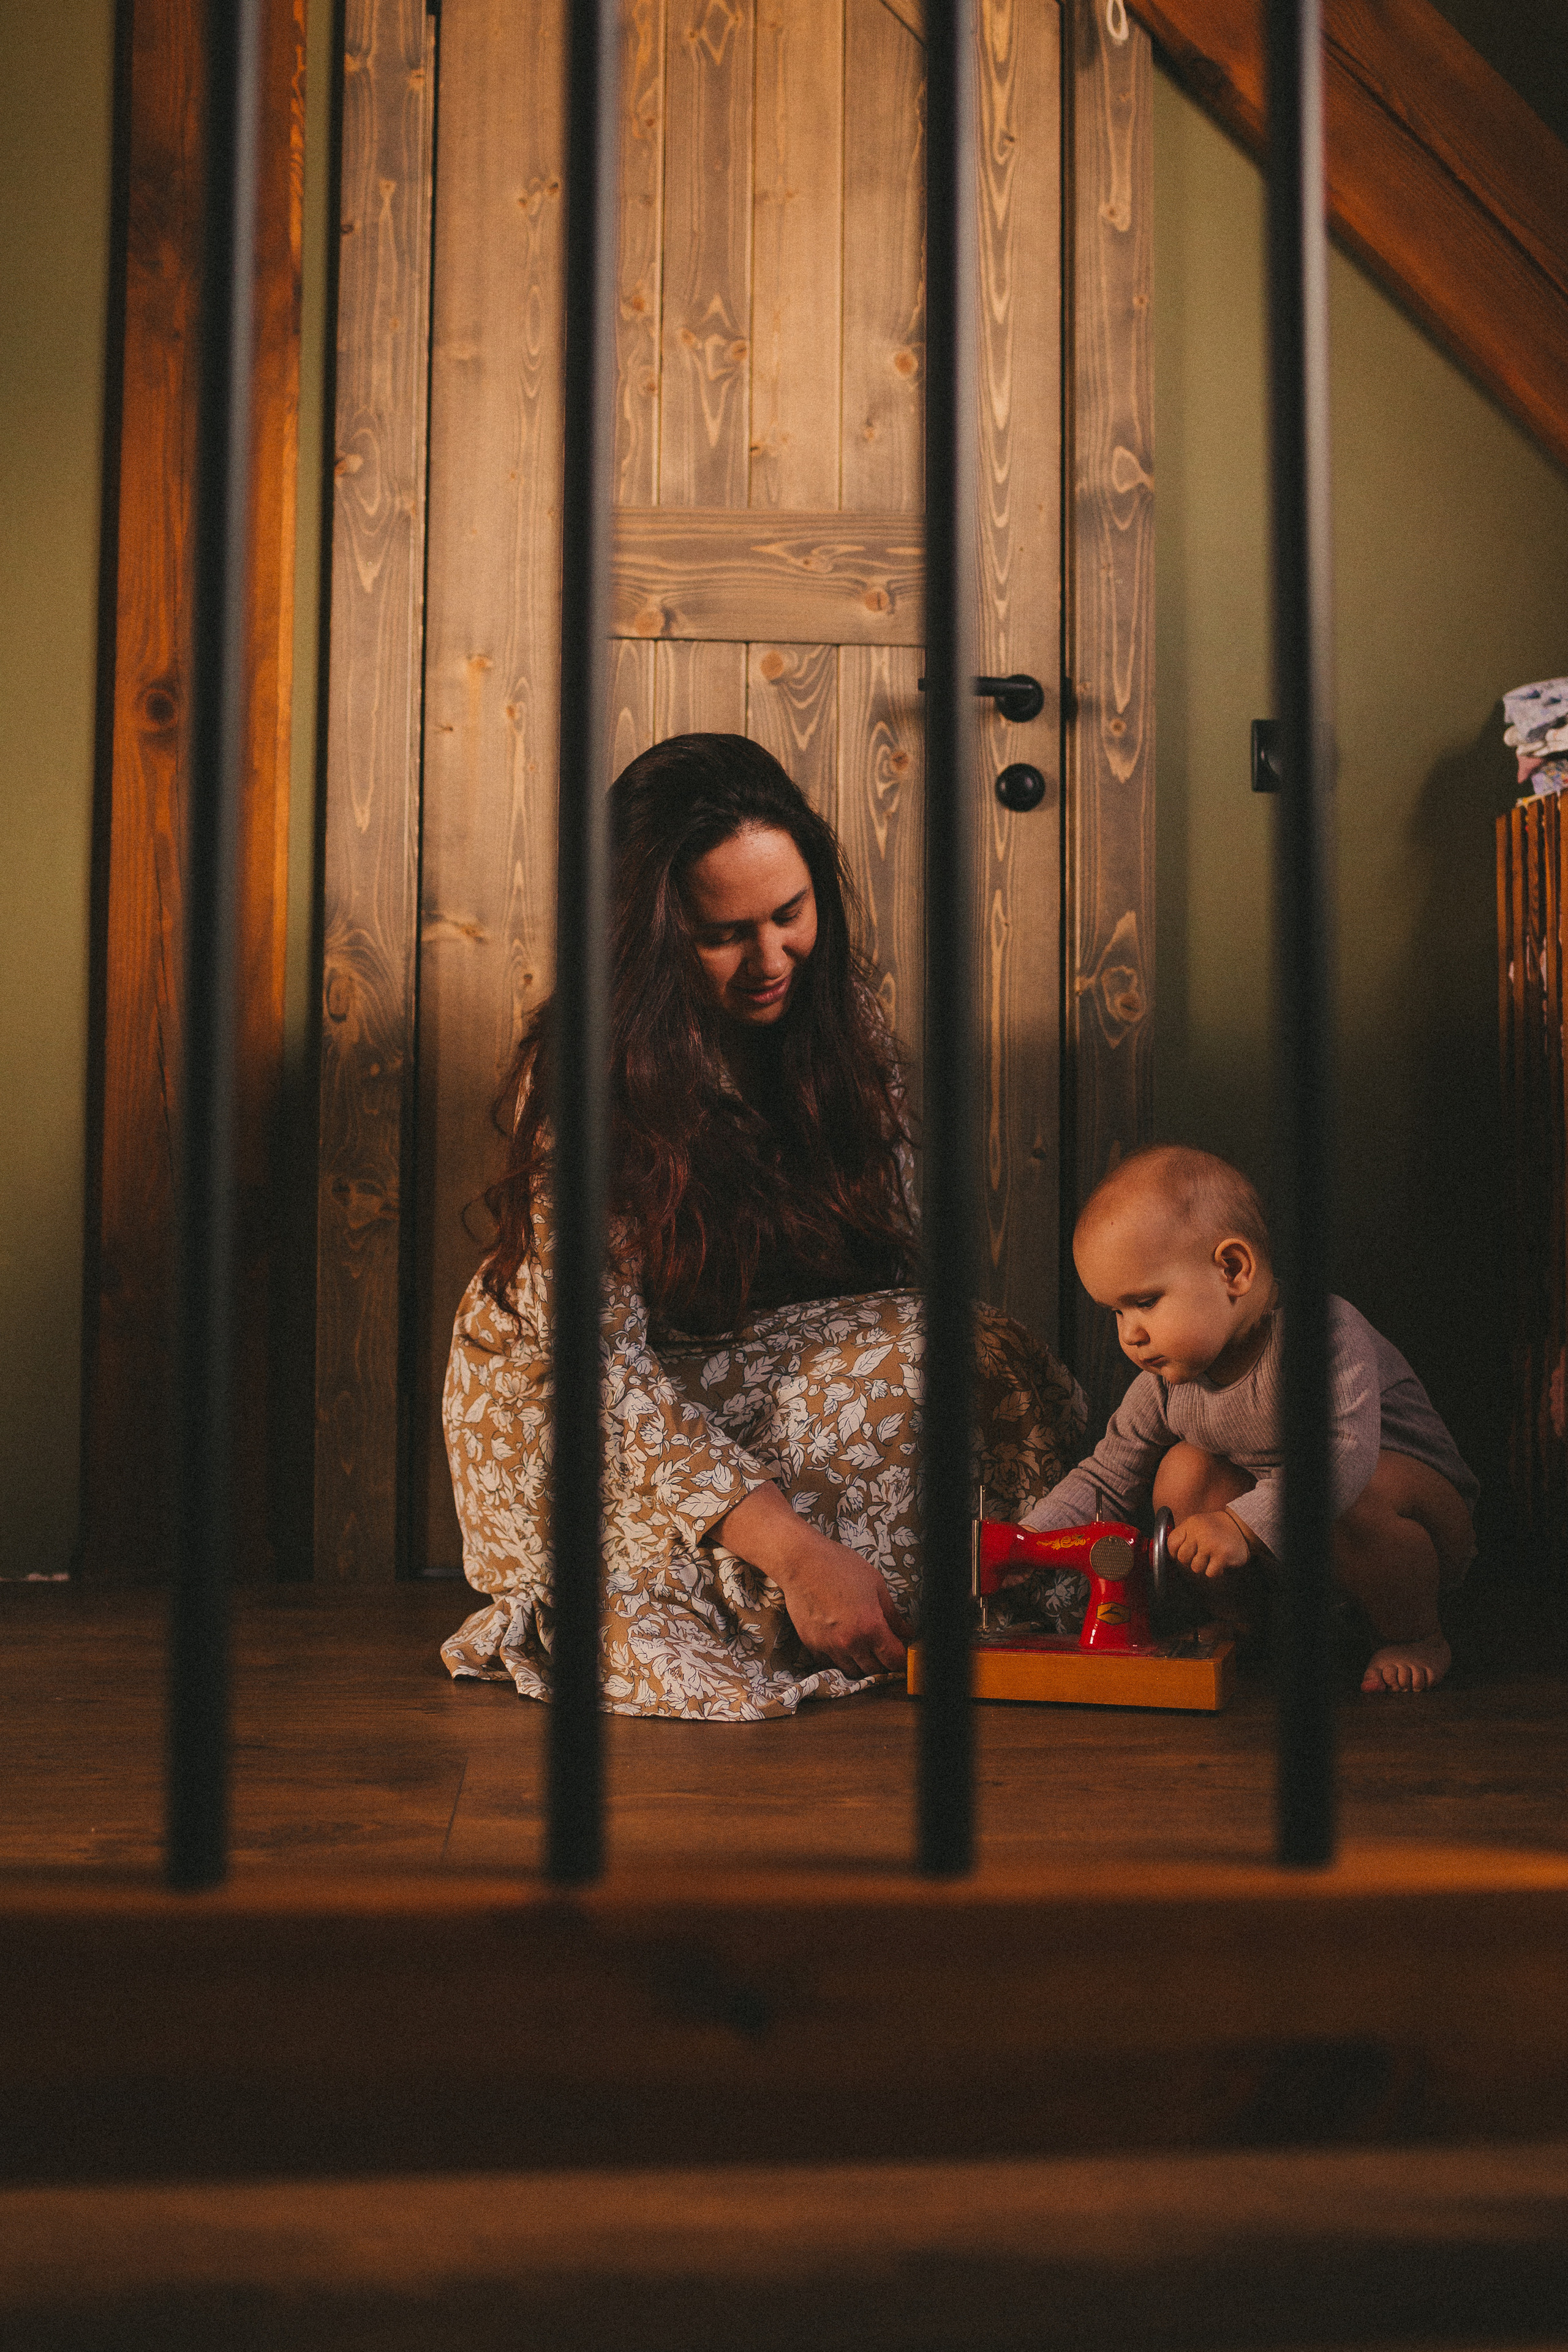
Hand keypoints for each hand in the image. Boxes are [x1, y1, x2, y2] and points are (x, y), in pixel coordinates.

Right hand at [715, 1482, 910, 1674]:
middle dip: (883, 1662)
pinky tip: (843, 1643)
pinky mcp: (811, 1645)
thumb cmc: (840, 1567)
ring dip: (862, 1663)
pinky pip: (830, 1663)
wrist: (801, 1562)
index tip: (902, 1652)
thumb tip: (907, 1632)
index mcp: (870, 1627)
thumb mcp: (875, 1585)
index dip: (902, 1659)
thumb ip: (892, 1614)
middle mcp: (850, 1642)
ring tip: (864, 1646)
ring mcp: (829, 1646)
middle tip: (884, 1648)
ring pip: (852, 1671)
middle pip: (874, 1670)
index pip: (894, 1659)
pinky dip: (840, 1658)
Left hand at [1168, 1509, 1252, 1578]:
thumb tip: (1167, 1554)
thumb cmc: (1215, 1528)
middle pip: (1182, 1558)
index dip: (1175, 1552)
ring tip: (1212, 1556)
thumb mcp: (1195, 1524)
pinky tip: (1220, 1561)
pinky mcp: (1222, 1556)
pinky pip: (1209, 1573)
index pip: (1171, 1544)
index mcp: (1190, 1525)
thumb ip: (1182, 1536)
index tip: (1183, 1552)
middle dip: (1190, 1560)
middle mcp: (1199, 1533)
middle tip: (1202, 1553)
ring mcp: (1211, 1545)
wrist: (1241, 1526)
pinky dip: (1215, 1570)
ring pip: (1195, 1568)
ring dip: (1204, 1566)